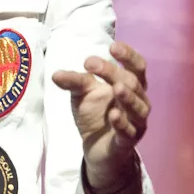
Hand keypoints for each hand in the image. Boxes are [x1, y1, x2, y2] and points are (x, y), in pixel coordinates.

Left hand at [51, 41, 149, 188]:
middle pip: (133, 83)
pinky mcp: (128, 141)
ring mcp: (136, 122)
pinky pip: (129, 131)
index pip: (136, 66)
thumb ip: (74, 81)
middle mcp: (138, 101)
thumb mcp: (82, 93)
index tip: (112, 46)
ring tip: (117, 88)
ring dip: (128, 97)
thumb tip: (55, 75)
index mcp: (130, 85)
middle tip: (93, 64)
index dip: (128, 55)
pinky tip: (114, 115)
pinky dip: (122, 123)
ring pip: (138, 107)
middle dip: (114, 73)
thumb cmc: (95, 114)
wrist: (96, 148)